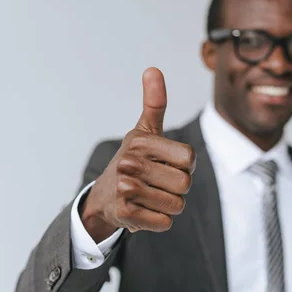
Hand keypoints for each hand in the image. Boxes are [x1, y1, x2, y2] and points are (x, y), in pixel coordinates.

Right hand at [80, 67, 196, 241]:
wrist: (103, 198)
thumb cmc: (132, 162)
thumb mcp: (143, 132)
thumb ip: (154, 103)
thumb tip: (152, 69)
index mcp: (140, 141)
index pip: (188, 159)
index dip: (184, 166)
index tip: (167, 165)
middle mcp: (130, 163)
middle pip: (185, 184)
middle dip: (176, 188)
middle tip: (156, 184)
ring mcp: (125, 189)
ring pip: (176, 205)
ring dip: (168, 205)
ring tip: (149, 197)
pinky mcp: (125, 214)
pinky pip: (164, 222)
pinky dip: (158, 220)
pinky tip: (143, 211)